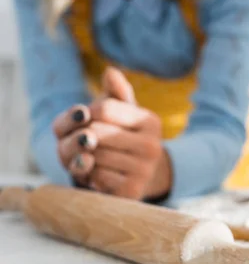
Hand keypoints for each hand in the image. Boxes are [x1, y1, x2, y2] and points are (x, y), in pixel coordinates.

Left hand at [56, 67, 171, 199]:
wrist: (137, 177)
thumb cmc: (122, 138)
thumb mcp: (121, 113)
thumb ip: (116, 92)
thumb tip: (111, 72)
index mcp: (151, 121)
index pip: (105, 108)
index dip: (85, 113)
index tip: (86, 119)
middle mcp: (153, 145)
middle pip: (95, 132)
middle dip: (80, 136)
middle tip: (81, 142)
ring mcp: (145, 170)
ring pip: (93, 155)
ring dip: (82, 157)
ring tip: (89, 158)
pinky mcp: (133, 191)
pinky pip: (95, 177)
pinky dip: (89, 175)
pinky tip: (97, 173)